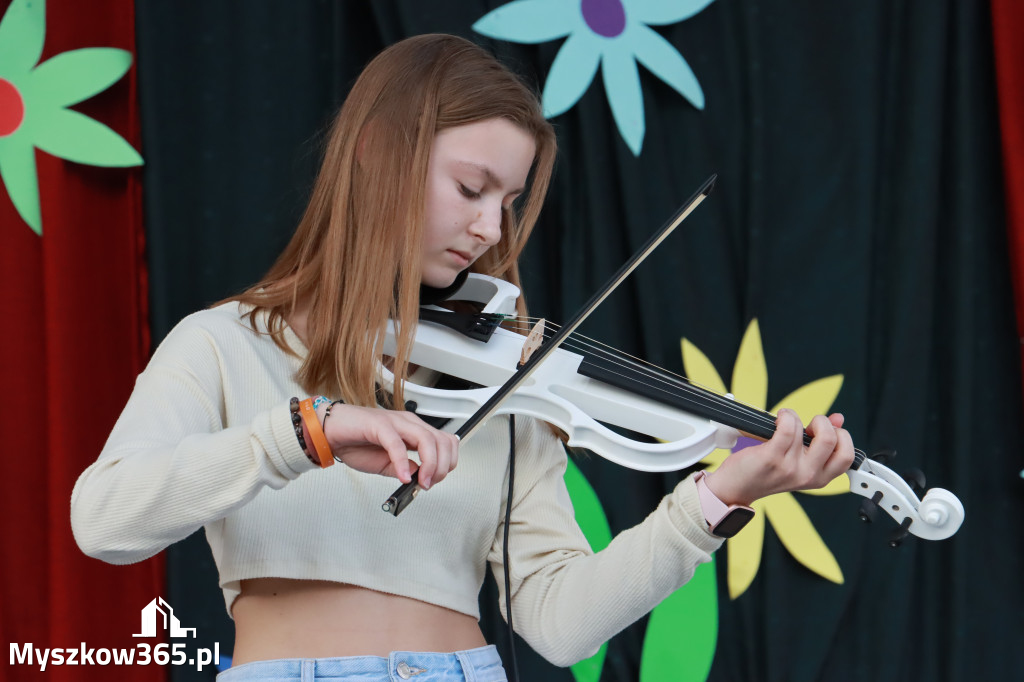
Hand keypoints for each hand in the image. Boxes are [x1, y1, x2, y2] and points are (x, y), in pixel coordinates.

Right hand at [315, 403, 458, 488]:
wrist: (330, 433)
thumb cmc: (356, 443)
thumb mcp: (387, 465)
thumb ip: (405, 469)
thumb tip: (422, 477)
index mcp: (414, 430)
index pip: (446, 442)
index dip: (447, 463)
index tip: (435, 480)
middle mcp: (409, 423)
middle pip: (441, 441)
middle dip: (441, 467)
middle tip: (428, 484)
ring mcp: (395, 422)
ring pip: (426, 440)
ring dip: (429, 465)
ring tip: (420, 482)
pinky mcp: (379, 425)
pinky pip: (397, 443)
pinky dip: (403, 462)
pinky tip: (402, 476)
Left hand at [703, 409, 853, 505]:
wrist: (737, 487)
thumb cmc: (767, 471)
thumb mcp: (800, 460)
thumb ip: (820, 442)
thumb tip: (838, 418)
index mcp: (819, 478)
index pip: (847, 456)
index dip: (841, 436)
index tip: (825, 432)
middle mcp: (808, 475)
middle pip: (833, 440)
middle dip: (823, 422)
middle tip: (808, 426)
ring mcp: (790, 467)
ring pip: (805, 429)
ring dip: (794, 417)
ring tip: (784, 422)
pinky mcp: (772, 458)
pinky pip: (787, 427)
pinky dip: (784, 416)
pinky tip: (777, 419)